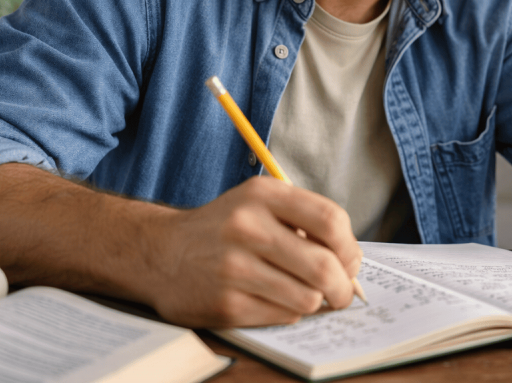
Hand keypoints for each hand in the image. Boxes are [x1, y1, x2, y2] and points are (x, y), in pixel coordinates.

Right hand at [146, 176, 362, 327]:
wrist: (160, 252)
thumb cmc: (223, 229)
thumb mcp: (258, 204)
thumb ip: (304, 222)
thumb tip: (351, 262)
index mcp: (263, 195)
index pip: (331, 219)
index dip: (350, 247)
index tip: (349, 261)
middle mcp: (248, 227)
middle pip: (324, 265)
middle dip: (343, 287)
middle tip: (342, 293)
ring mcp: (234, 267)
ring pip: (307, 297)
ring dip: (314, 302)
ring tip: (303, 294)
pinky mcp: (226, 304)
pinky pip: (282, 316)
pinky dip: (287, 312)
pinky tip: (272, 300)